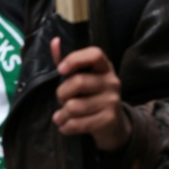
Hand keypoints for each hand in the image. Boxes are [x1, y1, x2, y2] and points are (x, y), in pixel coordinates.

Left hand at [51, 37, 130, 151]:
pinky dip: (66, 127)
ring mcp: (112, 100)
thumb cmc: (91, 96)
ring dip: (62, 114)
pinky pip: (77, 124)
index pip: (94, 54)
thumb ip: (67, 61)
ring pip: (73, 106)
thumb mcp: (82, 77)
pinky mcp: (108, 119)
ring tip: (64, 115)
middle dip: (61, 94)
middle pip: (78, 82)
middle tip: (63, 99)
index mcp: (105, 67)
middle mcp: (112, 81)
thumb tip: (55, 41)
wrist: (113, 124)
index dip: (75, 59)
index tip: (61, 69)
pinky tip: (68, 125)